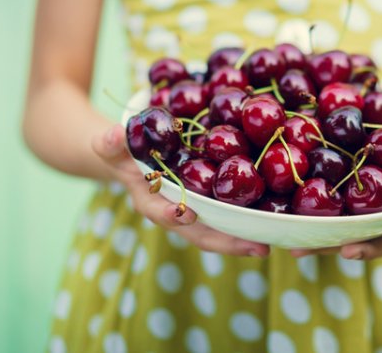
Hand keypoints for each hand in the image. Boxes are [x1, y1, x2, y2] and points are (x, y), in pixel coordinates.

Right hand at [92, 124, 269, 256]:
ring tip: (270, 242)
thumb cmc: (123, 152)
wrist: (133, 157)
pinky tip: (271, 219)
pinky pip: (228, 213)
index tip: (187, 214)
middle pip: (200, 232)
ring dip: (243, 237)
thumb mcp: (112, 145)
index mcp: (150, 202)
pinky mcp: (210, 202)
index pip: (161, 213)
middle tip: (256, 247)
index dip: (173, 216)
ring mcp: (194, 210)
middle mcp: (174, 213)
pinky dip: (247, 218)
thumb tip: (113, 135)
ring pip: (219, 228)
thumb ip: (110, 143)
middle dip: (226, 242)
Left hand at [290, 156, 381, 259]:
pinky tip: (283, 226)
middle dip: (361, 247)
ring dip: (323, 242)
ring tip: (298, 246)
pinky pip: (324, 217)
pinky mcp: (343, 208)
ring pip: (344, 233)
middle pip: (377, 240)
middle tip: (346, 249)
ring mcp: (365, 218)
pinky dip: (306, 221)